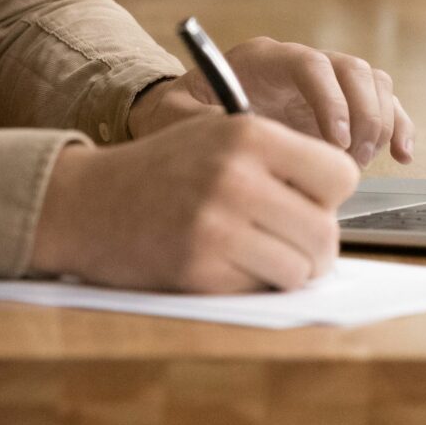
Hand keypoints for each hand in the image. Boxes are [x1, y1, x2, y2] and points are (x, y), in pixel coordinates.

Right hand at [28, 114, 360, 291]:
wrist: (85, 201)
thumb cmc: (161, 170)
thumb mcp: (218, 136)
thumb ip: (277, 159)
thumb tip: (338, 201)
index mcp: (249, 135)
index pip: (340, 175)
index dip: (329, 195)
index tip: (309, 200)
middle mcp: (237, 177)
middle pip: (326, 231)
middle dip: (314, 246)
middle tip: (290, 242)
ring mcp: (218, 226)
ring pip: (301, 269)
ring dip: (287, 270)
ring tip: (257, 254)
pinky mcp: (200, 269)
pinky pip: (261, 289)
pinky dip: (251, 284)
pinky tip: (222, 263)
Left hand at [128, 36, 416, 167]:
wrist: (188, 116)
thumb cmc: (181, 114)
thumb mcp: (177, 116)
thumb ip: (201, 122)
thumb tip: (237, 134)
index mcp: (262, 59)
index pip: (309, 64)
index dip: (329, 99)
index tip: (332, 140)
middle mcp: (299, 64)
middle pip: (351, 70)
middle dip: (361, 115)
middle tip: (350, 159)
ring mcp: (324, 84)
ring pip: (373, 82)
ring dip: (379, 122)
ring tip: (358, 163)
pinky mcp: (342, 106)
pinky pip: (383, 104)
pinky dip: (397, 126)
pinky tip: (402, 155)